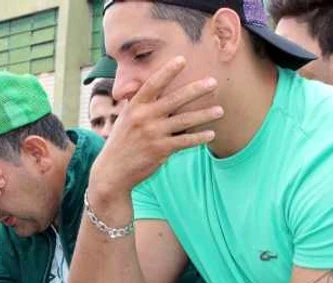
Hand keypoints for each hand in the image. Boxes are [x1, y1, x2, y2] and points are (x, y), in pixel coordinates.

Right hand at [90, 56, 222, 200]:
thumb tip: (149, 90)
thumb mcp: (124, 120)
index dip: (167, 71)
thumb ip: (138, 105)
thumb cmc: (120, 144)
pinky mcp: (160, 150)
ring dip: (205, 115)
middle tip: (213, 82)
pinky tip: (210, 134)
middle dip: (196, 89)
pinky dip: (199, 138)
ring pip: (185, 121)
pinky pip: (185, 141)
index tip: (182, 59)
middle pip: (174, 99)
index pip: (152, 84)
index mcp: (134, 107)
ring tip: (220, 110)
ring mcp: (153, 134)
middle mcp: (144, 118)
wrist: (112, 171)